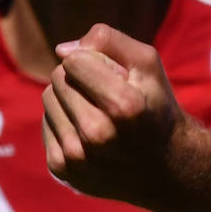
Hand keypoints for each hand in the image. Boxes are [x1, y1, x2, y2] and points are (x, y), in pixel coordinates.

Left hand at [42, 23, 184, 202]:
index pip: (74, 61)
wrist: (165, 168)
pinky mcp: (62, 170)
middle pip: (58, 79)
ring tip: (97, 112)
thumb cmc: (155, 107)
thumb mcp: (148, 65)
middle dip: (79, 78)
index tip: (114, 75)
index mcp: (124, 106)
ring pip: (48, 100)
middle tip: (106, 95)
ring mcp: (77, 156)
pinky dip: (63, 121)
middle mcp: (97, 134)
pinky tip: (88, 133)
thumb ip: (109, 41)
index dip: (92, 61)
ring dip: (68, 98)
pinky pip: (46, 124)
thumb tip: (61, 50)